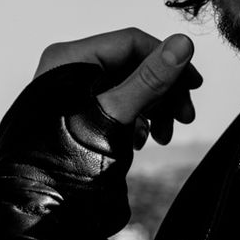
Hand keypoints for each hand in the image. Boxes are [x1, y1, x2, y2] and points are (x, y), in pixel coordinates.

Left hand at [35, 28, 200, 148]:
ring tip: (163, 137)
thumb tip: (183, 44)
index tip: (194, 85)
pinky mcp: (79, 114)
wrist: (46, 196)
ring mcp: (74, 92)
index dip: (168, 60)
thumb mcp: (117, 112)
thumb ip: (151, 78)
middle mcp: (71, 69)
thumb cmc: (70, 154)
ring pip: (128, 88)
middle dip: (163, 93)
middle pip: (133, 67)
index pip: (133, 43)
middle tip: (185, 118)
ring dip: (154, 110)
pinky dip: (136, 121)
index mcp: (72, 58)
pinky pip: (117, 106)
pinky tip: (140, 142)